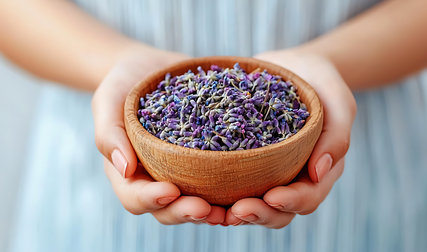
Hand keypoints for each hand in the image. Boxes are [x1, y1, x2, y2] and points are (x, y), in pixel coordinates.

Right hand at [92, 44, 225, 224]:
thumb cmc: (124, 84)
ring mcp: (181, 172)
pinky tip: (248, 187)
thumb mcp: (109, 100)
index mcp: (129, 171)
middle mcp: (156, 178)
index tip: (170, 191)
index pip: (135, 196)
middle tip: (207, 209)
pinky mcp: (204, 161)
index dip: (151, 199)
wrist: (151, 69)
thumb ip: (109, 133)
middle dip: (186, 212)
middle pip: (167, 209)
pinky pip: (216, 180)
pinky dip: (230, 189)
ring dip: (211, 211)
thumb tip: (125, 169)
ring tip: (230, 210)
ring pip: (194, 202)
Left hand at [224, 50, 356, 227]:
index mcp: (317, 169)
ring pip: (253, 203)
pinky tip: (199, 190)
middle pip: (278, 210)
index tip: (272, 197)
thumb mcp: (338, 101)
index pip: (308, 196)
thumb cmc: (321, 83)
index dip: (292, 202)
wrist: (293, 67)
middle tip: (238, 211)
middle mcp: (291, 176)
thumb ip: (337, 135)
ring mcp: (266, 171)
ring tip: (215, 211)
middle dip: (259, 214)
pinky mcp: (243, 160)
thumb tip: (319, 172)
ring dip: (235, 211)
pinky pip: (231, 181)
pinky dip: (217, 192)